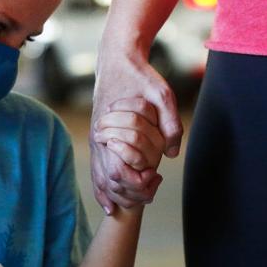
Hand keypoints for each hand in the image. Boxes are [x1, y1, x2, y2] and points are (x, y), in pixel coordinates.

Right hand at [91, 49, 181, 213]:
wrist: (117, 59)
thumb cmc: (140, 77)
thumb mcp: (163, 95)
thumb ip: (170, 123)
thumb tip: (171, 153)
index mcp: (112, 128)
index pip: (118, 171)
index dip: (135, 183)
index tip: (153, 181)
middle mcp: (99, 136)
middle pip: (106, 180)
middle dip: (125, 195)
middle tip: (147, 196)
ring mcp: (95, 137)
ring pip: (98, 177)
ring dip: (111, 195)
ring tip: (124, 207)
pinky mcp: (96, 136)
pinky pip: (95, 167)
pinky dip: (100, 187)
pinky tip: (107, 202)